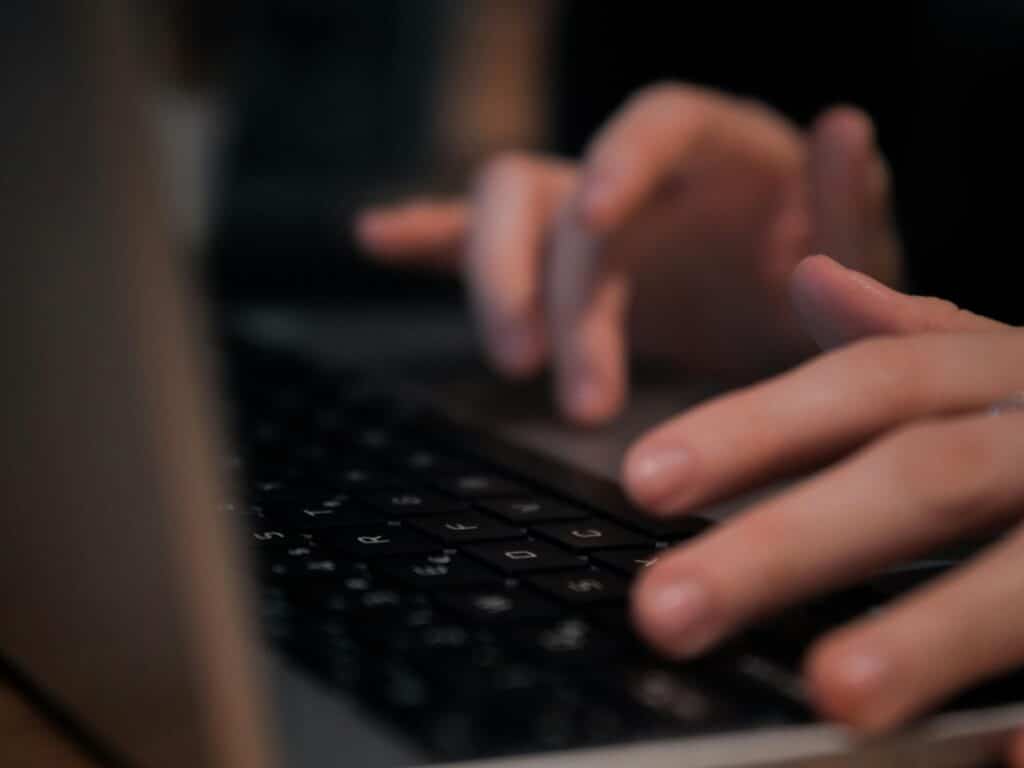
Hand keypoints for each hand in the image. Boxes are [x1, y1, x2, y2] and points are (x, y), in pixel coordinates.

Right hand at [355, 84, 901, 424]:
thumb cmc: (828, 292)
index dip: (618, 159)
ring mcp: (584, 208)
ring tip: (513, 364)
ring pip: (501, 211)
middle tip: (568, 393)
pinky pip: (476, 236)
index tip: (593, 220)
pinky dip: (428, 237)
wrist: (789, 324)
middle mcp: (639, 167)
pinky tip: (375, 238)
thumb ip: (854, 211)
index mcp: (722, 146)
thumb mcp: (863, 268)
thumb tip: (844, 125)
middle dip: (544, 283)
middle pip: (553, 186)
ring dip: (490, 285)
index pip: (657, 121)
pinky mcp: (554, 257)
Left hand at [624, 255, 1023, 761]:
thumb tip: (814, 279)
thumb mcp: (1009, 359)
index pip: (862, 387)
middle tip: (668, 613)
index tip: (643, 480)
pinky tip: (1007, 761)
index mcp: (1002, 375)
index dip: (753, 428)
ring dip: (932, 634)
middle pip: (920, 479)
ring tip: (834, 695)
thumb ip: (912, 334)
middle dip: (788, 544)